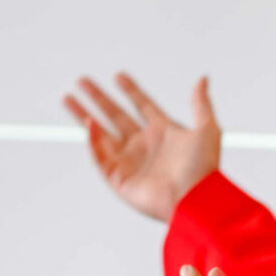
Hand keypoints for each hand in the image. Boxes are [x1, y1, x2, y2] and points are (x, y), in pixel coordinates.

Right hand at [63, 72, 220, 222]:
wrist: (195, 200)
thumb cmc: (204, 169)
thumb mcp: (207, 129)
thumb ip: (201, 103)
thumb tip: (203, 79)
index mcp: (163, 132)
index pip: (141, 106)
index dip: (130, 91)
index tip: (118, 76)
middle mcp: (144, 145)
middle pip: (114, 116)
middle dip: (97, 98)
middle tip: (82, 81)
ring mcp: (130, 161)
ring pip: (100, 134)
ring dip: (84, 115)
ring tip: (68, 98)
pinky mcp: (119, 179)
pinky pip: (101, 157)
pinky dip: (93, 141)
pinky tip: (89, 124)